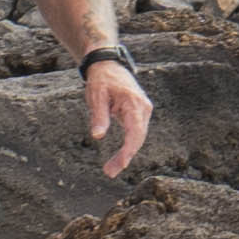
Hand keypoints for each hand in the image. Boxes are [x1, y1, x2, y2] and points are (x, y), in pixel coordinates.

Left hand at [84, 55, 151, 177]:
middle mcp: (143, 108)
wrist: (109, 65)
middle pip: (138, 138)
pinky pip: (136, 132)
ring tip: (111, 169)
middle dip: (125, 157)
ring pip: (138, 137)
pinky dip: (129, 145)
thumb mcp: (96, 97)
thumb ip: (99, 116)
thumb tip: (98, 137)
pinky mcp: (139, 113)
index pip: (135, 132)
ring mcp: (143, 110)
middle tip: (109, 172)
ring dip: (127, 153)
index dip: (128, 151)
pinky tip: (119, 157)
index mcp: (134, 103)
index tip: (120, 165)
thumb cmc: (102, 80)